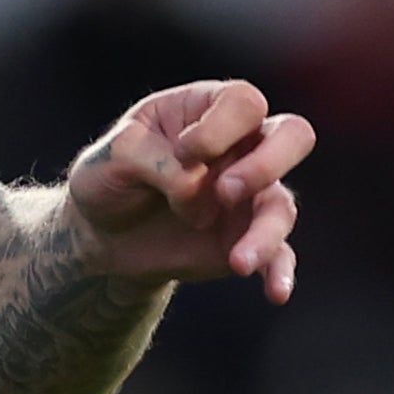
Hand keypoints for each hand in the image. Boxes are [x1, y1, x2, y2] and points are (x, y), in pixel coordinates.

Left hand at [65, 80, 313, 304]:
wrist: (100, 232)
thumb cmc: (108, 178)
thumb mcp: (114, 157)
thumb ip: (158, 162)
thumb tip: (201, 193)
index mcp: (205, 111)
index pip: (243, 102)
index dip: (220, 127)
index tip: (182, 152)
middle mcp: (240, 147)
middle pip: (293, 136)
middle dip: (268, 163)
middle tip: (224, 190)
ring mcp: (250, 193)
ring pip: (283, 204)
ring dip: (265, 231)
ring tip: (237, 261)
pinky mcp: (248, 236)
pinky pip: (281, 252)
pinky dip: (280, 270)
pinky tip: (275, 291)